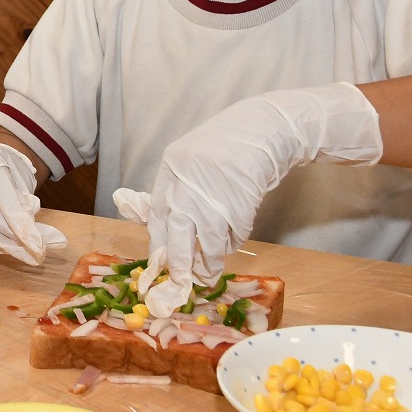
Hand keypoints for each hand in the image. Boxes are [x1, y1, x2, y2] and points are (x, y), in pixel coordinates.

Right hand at [0, 142, 66, 264]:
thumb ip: (26, 203)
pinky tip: (4, 246)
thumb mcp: (22, 177)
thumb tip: (31, 235)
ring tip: (25, 252)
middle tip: (36, 251)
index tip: (38, 245)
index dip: (21, 224)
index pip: (4, 198)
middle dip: (12, 237)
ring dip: (1, 245)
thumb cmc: (5, 169)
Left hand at [137, 83, 381, 312]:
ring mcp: (215, 195)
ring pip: (208, 242)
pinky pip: (233, 236)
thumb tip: (149, 220)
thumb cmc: (223, 148)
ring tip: (210, 267)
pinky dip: (233, 242)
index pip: (157, 215)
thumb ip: (172, 190)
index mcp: (171, 169)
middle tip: (181, 281)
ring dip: (211, 259)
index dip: (159, 243)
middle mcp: (188, 184)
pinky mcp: (241, 204)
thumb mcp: (188, 161)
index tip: (161, 262)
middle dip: (180, 264)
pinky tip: (232, 237)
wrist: (262, 130)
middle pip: (177, 235)